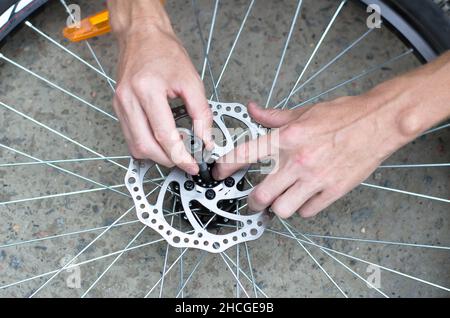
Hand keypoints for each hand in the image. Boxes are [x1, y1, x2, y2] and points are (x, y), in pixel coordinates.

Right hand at [109, 1, 212, 174]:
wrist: (142, 36)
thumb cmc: (165, 53)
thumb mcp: (192, 81)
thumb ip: (201, 113)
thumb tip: (205, 139)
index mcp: (147, 90)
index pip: (164, 135)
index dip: (180, 155)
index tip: (192, 165)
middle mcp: (128, 99)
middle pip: (145, 146)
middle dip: (167, 160)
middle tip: (185, 161)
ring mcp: (119, 105)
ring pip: (135, 146)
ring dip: (156, 156)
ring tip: (175, 151)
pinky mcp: (118, 107)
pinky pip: (130, 137)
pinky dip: (146, 145)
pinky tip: (161, 142)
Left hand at [213, 97, 410, 218]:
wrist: (378, 122)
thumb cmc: (343, 115)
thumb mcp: (303, 111)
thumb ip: (273, 116)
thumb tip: (252, 110)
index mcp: (286, 139)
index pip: (245, 155)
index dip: (226, 166)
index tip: (219, 173)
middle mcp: (297, 161)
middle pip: (261, 195)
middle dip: (252, 202)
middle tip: (253, 199)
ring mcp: (316, 179)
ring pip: (282, 210)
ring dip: (278, 208)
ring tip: (281, 200)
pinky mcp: (333, 191)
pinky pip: (307, 212)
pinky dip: (302, 209)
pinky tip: (304, 198)